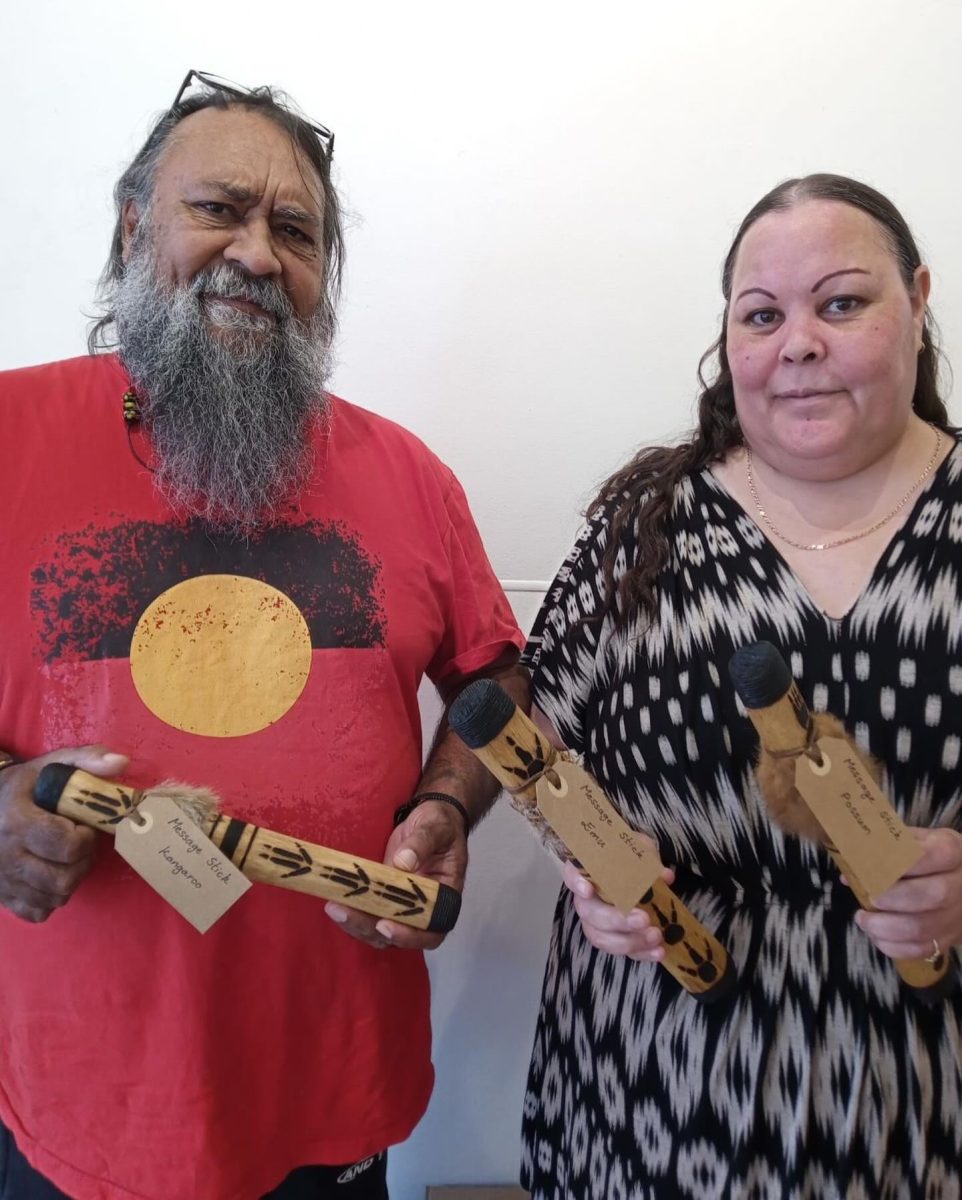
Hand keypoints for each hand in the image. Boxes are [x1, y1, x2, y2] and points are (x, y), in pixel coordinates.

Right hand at [0, 746, 128, 922]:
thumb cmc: (24, 785)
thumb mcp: (50, 765)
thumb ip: (86, 759)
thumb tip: (122, 763)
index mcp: (17, 822)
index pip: (66, 846)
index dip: (84, 838)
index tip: (82, 827)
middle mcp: (6, 856)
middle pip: (63, 878)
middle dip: (83, 861)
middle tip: (80, 845)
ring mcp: (3, 881)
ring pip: (55, 898)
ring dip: (71, 880)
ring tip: (67, 858)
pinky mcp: (3, 897)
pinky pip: (39, 912)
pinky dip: (52, 898)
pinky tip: (50, 875)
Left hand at [324, 799, 467, 950]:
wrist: (430, 819)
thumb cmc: (440, 824)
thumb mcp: (436, 827)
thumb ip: (422, 842)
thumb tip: (403, 862)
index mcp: (444, 897)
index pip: (432, 930)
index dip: (410, 935)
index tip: (384, 925)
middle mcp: (423, 908)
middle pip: (399, 935)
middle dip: (369, 928)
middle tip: (343, 912)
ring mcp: (402, 905)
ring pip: (380, 931)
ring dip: (356, 924)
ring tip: (334, 908)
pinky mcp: (385, 898)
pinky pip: (369, 915)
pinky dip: (353, 913)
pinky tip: (335, 903)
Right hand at [563, 858, 675, 961]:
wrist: (636, 874)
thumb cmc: (631, 859)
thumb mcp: (639, 849)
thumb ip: (648, 857)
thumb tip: (664, 876)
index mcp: (589, 873)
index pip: (572, 874)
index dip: (576, 883)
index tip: (588, 890)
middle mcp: (587, 900)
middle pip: (590, 913)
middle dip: (617, 920)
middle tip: (643, 919)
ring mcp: (597, 923)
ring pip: (602, 938)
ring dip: (630, 941)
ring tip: (655, 936)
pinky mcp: (614, 940)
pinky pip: (622, 952)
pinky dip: (641, 954)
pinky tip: (659, 952)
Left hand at [856, 827, 961, 959]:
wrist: (960, 881)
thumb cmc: (928, 856)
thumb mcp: (913, 841)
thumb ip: (883, 849)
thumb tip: (850, 871)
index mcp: (951, 851)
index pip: (929, 855)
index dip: (898, 863)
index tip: (871, 866)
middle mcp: (959, 884)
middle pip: (932, 895)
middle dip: (892, 898)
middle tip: (868, 898)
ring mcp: (956, 915)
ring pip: (923, 927)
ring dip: (886, 927)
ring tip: (863, 920)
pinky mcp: (948, 937)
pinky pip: (922, 949)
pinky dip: (894, 946)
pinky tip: (877, 936)